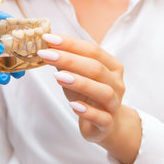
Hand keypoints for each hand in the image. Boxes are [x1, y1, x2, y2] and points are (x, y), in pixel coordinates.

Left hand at [38, 34, 140, 163]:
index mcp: (112, 66)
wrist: (105, 125)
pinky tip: (73, 105)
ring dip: (80, 82)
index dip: (70, 43)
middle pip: (96, 68)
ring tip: (58, 76)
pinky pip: (102, 117)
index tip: (48, 39)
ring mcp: (115, 104)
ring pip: (102, 91)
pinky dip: (88, 111)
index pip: (92, 50)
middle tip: (47, 55)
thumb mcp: (76, 75)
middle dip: (69, 59)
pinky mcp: (108, 124)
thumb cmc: (89, 94)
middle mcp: (116, 83)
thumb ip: (66, 61)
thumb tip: (47, 45)